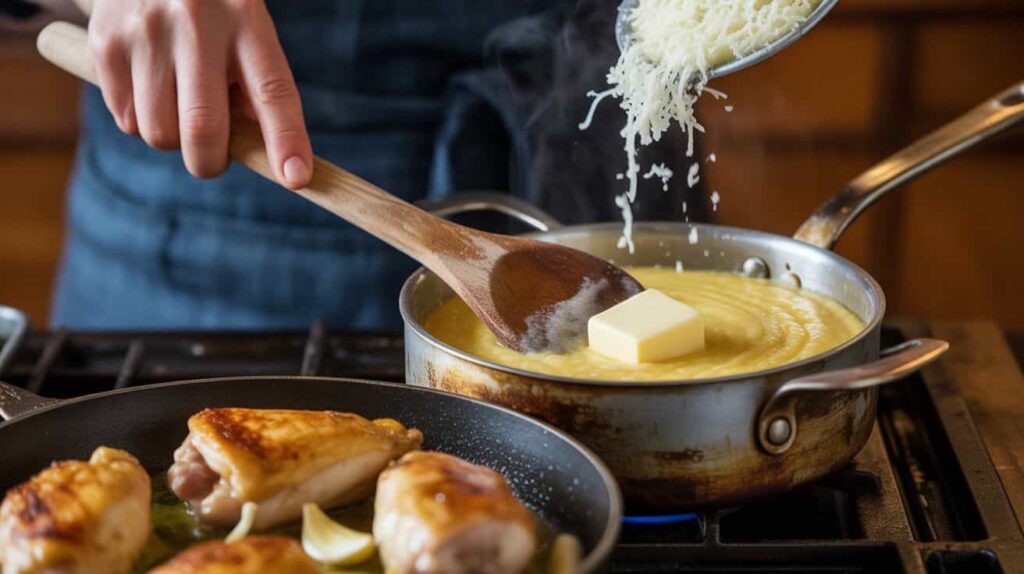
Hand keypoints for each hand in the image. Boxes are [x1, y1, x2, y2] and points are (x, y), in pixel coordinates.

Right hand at [86, 0, 311, 187]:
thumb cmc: (213, 13)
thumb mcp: (246, 33)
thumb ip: (257, 90)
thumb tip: (266, 156)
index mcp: (246, 21)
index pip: (273, 91)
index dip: (286, 140)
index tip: (296, 177)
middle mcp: (196, 24)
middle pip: (203, 129)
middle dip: (211, 162)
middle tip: (212, 157)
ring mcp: (146, 33)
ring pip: (159, 133)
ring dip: (174, 139)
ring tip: (179, 103)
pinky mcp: (106, 43)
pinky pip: (126, 120)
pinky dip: (142, 120)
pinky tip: (150, 87)